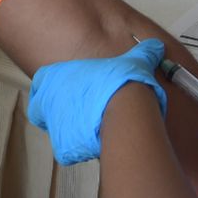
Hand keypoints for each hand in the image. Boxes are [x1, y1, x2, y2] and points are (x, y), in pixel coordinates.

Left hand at [27, 39, 167, 164]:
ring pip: (57, 130)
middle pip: (45, 108)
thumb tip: (155, 46)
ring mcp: (54, 126)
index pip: (42, 82)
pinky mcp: (63, 148)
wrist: (125, 111)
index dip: (53, 87)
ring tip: (94, 127)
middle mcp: (48, 101)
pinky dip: (80, 149)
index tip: (69, 91)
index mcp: (55, 77)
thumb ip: (142, 53)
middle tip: (83, 111)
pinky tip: (97, 144)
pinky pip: (68, 151)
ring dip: (72, 129)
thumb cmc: (123, 81)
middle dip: (61, 110)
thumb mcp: (135, 60)